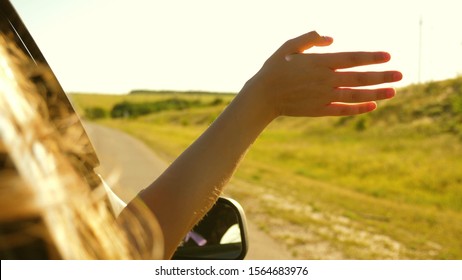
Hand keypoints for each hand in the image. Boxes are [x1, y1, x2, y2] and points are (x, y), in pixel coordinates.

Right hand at [246, 31, 402, 117]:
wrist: (263, 96)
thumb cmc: (274, 68)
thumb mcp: (289, 46)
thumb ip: (310, 38)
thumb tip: (332, 39)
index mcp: (319, 63)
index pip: (352, 59)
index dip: (371, 57)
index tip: (388, 56)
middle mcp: (325, 80)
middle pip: (359, 78)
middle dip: (382, 76)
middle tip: (400, 74)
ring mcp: (323, 97)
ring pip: (355, 95)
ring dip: (376, 93)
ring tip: (394, 92)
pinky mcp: (319, 110)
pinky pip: (343, 110)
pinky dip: (358, 108)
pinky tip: (372, 106)